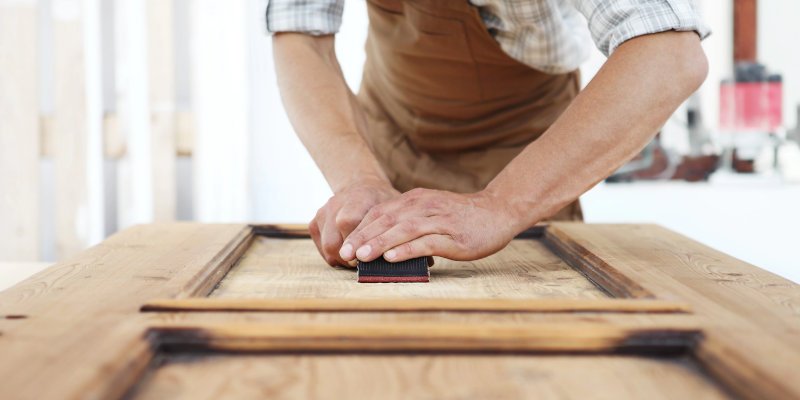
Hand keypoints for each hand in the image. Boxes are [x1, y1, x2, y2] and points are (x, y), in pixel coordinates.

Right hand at [310, 178, 399, 266]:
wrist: (361, 187)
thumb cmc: (382, 201)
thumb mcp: (394, 207)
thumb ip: (393, 226)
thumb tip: (397, 252)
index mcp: (357, 197)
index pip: (347, 222)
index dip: (356, 244)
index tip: (366, 257)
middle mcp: (336, 203)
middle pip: (333, 241)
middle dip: (349, 259)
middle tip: (364, 265)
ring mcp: (323, 212)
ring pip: (327, 247)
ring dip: (342, 260)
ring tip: (357, 262)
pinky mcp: (315, 222)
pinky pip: (321, 246)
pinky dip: (334, 255)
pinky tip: (349, 255)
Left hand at [339, 188, 525, 262]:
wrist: (497, 212)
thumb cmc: (460, 217)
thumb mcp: (429, 212)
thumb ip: (407, 222)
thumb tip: (380, 241)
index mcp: (414, 200)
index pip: (380, 213)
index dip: (360, 229)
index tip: (343, 246)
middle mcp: (423, 207)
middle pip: (386, 221)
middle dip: (363, 238)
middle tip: (344, 254)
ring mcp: (438, 220)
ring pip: (402, 231)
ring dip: (380, 243)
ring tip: (361, 257)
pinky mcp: (452, 236)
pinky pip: (426, 242)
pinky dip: (407, 250)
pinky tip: (392, 258)